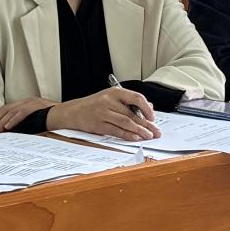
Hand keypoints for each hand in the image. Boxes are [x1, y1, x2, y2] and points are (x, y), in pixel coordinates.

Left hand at [0, 97, 54, 133]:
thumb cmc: (52, 121)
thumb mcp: (35, 121)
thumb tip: (10, 131)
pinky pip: (21, 114)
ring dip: (0, 123)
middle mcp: (26, 101)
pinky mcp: (35, 107)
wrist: (66, 115)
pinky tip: (6, 127)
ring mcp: (30, 103)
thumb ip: (24, 124)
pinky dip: (12, 121)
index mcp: (26, 103)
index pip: (5, 108)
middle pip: (4, 110)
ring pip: (10, 112)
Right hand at [45, 88, 160, 141]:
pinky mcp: (99, 124)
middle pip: (133, 113)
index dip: (147, 109)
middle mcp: (109, 101)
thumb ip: (129, 102)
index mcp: (115, 92)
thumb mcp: (111, 98)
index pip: (136, 98)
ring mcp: (103, 112)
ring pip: (126, 122)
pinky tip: (135, 138)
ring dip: (139, 131)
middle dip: (147, 124)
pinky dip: (127, 135)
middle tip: (156, 131)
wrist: (74, 111)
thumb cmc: (94, 104)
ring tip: (148, 136)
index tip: (153, 117)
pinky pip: (116, 130)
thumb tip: (149, 108)